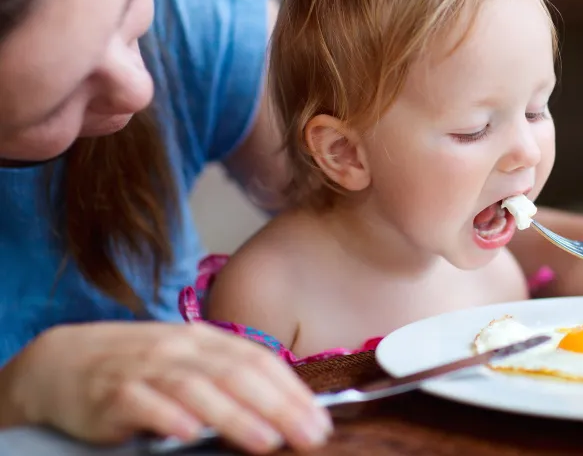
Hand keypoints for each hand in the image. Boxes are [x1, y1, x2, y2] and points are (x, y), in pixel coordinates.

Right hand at [0, 322, 330, 452]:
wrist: (64, 360)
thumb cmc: (139, 366)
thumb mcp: (187, 361)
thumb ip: (227, 377)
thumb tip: (280, 407)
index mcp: (204, 340)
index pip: (258, 360)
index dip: (292, 389)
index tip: (320, 419)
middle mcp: (180, 348)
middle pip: (236, 374)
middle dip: (278, 405)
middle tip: (309, 435)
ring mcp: (146, 368)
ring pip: (197, 388)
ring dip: (235, 415)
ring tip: (266, 440)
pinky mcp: (112, 393)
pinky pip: (144, 403)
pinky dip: (168, 417)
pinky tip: (189, 434)